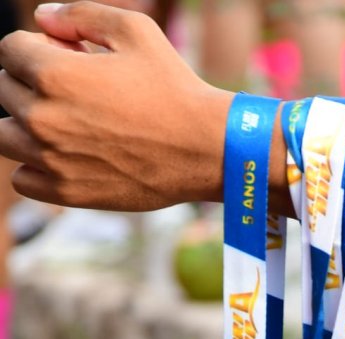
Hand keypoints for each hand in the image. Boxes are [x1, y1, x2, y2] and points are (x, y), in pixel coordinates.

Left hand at [0, 1, 231, 209]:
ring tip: (59, 123)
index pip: (9, 50)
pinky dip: (32, 167)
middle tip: (71, 90)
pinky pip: (22, 180)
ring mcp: (52, 159)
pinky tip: (61, 156)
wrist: (203, 150)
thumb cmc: (173, 87)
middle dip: (30, 82)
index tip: (67, 57)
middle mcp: (44, 117)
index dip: (36, 47)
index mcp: (53, 73)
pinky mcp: (67, 192)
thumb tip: (42, 17)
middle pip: (5, 90)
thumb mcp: (134, 31)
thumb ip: (80, 15)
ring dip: (23, 124)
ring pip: (4, 136)